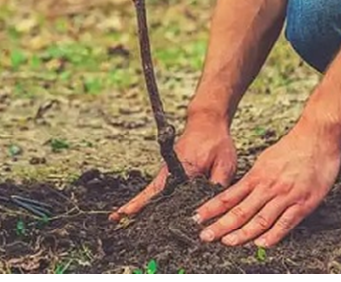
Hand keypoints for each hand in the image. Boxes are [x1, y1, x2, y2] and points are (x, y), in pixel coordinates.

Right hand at [110, 112, 236, 220]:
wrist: (207, 122)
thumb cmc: (216, 142)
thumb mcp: (225, 164)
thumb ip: (217, 185)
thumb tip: (211, 207)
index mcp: (183, 169)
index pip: (165, 191)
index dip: (151, 205)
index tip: (132, 212)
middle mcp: (170, 170)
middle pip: (151, 192)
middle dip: (134, 206)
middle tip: (116, 218)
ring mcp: (167, 170)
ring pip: (151, 191)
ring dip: (137, 203)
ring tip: (119, 217)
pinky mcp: (169, 171)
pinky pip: (156, 188)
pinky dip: (146, 198)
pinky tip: (137, 209)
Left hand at [193, 123, 340, 247]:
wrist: (317, 137)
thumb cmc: (293, 147)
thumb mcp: (266, 159)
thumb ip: (255, 177)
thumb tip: (240, 190)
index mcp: (257, 175)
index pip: (229, 196)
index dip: (212, 208)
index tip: (197, 218)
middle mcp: (268, 187)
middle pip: (240, 210)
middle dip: (221, 225)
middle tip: (205, 236)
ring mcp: (285, 196)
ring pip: (260, 219)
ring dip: (243, 233)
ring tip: (228, 242)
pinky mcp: (303, 203)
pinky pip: (285, 222)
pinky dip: (273, 235)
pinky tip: (261, 244)